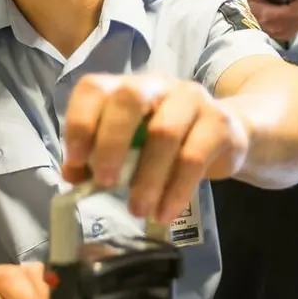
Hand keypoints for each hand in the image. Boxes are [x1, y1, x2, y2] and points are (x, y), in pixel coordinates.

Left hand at [62, 74, 250, 222]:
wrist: (225, 134)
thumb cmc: (166, 142)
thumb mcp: (130, 147)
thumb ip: (97, 159)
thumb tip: (72, 174)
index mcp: (126, 87)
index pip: (94, 89)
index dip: (80, 122)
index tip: (77, 161)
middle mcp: (157, 85)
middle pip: (129, 97)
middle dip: (112, 142)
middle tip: (107, 184)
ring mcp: (192, 99)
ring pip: (164, 131)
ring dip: (147, 177)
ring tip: (138, 210)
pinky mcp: (219, 122)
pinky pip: (194, 157)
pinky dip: (176, 190)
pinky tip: (165, 212)